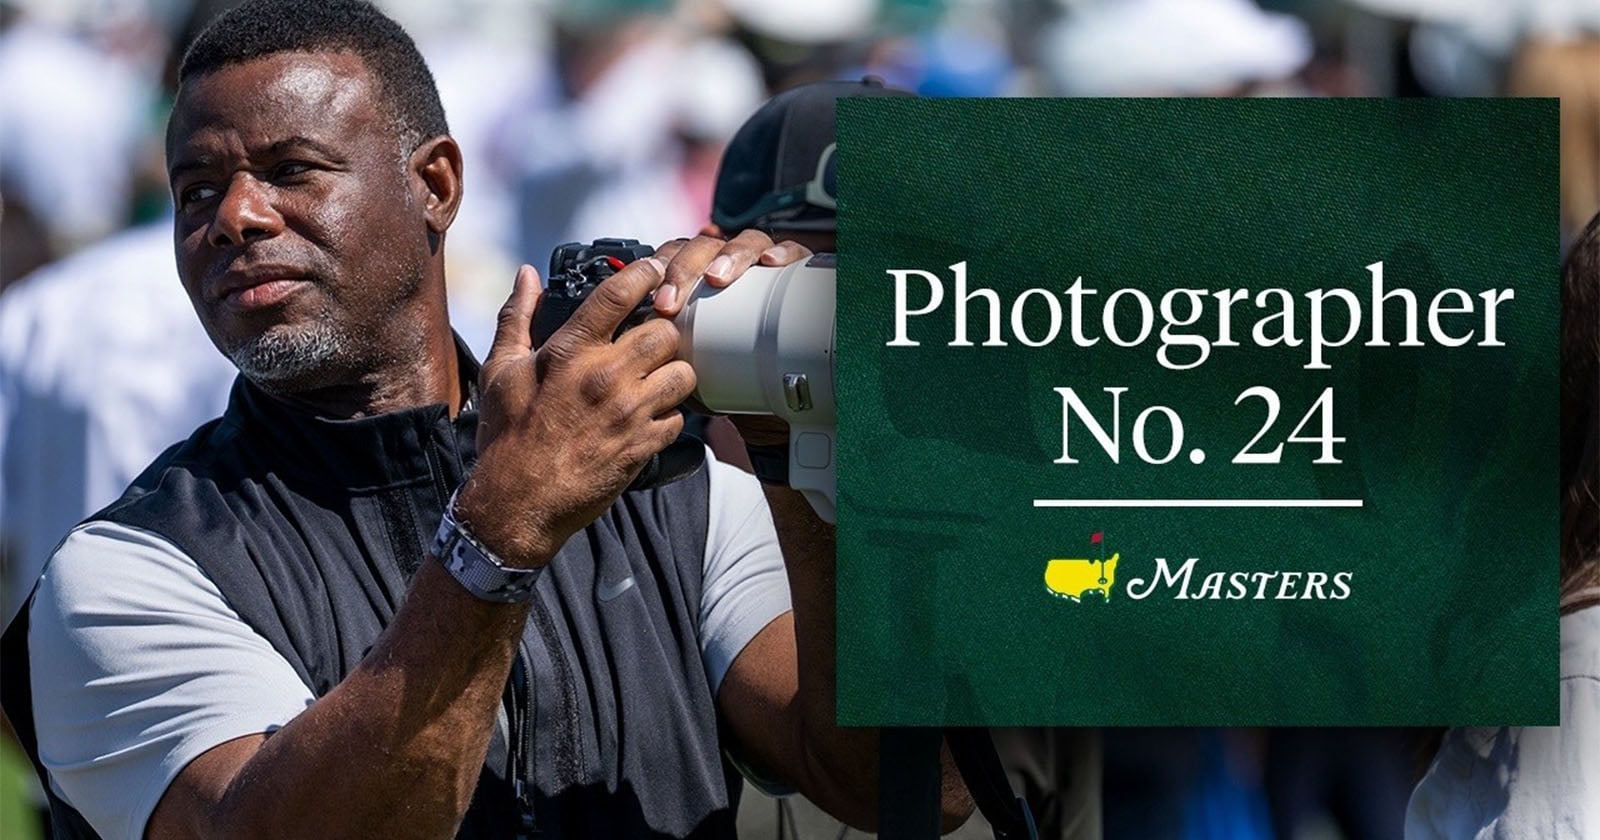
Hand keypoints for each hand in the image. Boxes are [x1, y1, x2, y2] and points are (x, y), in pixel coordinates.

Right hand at [454, 260, 695, 567]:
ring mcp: (629, 413)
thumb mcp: (499, 371)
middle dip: (665, 329)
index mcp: (569, 352)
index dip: (645, 274)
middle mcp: (604, 377)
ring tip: (659, 377)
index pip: (619, 295)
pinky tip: (654, 415)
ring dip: (675, 372)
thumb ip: (517, 318)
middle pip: (665, 330)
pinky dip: (671, 415)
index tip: (654, 270)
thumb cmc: (506, 435)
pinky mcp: (643, 446)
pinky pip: (679, 418)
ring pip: (684, 373)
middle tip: (656, 336)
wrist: (517, 503)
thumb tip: (526, 274)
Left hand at [648, 231, 814, 446]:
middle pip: (705, 246)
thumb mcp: (693, 370)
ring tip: (718, 277)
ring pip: (746, 242)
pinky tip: (769, 263)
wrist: (775, 410)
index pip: (676, 255)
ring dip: (729, 255)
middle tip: (676, 300)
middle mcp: (732, 269)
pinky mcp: (798, 276)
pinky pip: (793, 252)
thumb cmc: (731, 387)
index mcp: (700, 283)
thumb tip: (636, 349)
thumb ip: (668, 355)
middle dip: (686, 267)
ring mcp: (765, 270)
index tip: (659, 303)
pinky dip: (782, 251)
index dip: (662, 271)